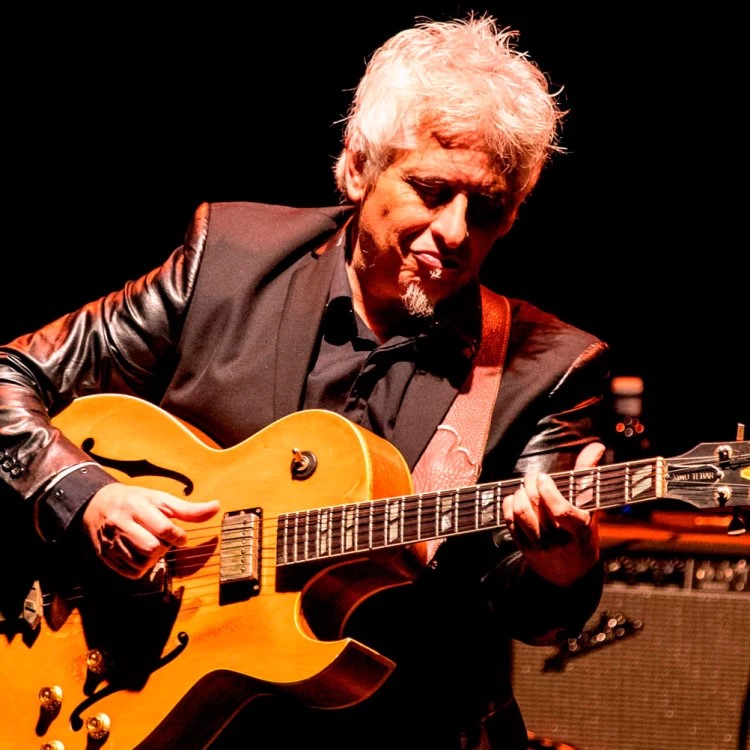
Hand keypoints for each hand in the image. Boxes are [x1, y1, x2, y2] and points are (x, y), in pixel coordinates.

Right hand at [81, 483, 220, 578]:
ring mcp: (110, 542)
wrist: (98, 505)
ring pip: (141, 563)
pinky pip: (131, 573)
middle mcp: (121, 524)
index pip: (163, 528)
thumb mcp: (161, 499)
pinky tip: (142, 555)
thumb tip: (216, 507)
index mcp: (137, 507)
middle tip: (163, 540)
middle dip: (164, 548)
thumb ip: (189, 509)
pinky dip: (142, 568)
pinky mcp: (105, 556)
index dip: (178, 536)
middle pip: (152, 548)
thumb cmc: (136, 501)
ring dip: (154, 559)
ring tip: (152, 546)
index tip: (180, 535)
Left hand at [502, 442, 604, 586]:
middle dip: (531, 485)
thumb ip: (588, 475)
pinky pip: (509, 521)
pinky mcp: (523, 547)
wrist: (571, 575)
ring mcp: (539, 544)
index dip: (548, 491)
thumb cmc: (582, 534)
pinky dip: (509, 505)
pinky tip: (516, 499)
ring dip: (519, 494)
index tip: (544, 477)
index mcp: (579, 529)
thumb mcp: (590, 509)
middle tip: (535, 478)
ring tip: (526, 489)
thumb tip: (596, 446)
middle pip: (535, 505)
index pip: (560, 511)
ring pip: (520, 512)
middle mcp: (558, 538)